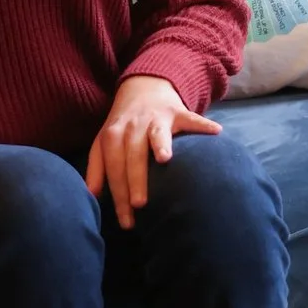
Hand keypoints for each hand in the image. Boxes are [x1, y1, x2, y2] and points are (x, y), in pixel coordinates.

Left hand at [86, 72, 220, 230]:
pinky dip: (202, 125)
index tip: (126, 221)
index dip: (118, 195)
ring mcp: (156, 117)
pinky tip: (216, 132)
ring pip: (156, 133)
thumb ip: (97, 168)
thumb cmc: (124, 124)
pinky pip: (191, 118)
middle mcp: (133, 126)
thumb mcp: (104, 142)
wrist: (143, 86)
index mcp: (113, 135)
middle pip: (132, 155)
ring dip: (159, 144)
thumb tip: (91, 195)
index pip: (113, 168)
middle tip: (139, 205)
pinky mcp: (177, 111)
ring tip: (166, 160)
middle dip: (135, 179)